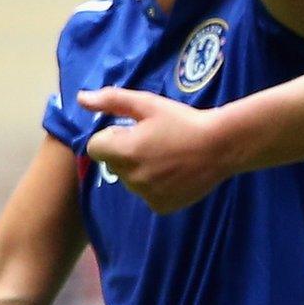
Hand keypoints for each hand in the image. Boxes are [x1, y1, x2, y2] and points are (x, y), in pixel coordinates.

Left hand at [79, 87, 236, 214]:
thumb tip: (80, 98)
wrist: (222, 146)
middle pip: (114, 164)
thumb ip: (112, 100)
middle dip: (127, 153)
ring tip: (169, 156)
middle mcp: (130, 177)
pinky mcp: (161, 206)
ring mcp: (146, 195)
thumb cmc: (184, 121)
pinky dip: (157, 185)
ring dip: (142, 169)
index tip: (136, 130)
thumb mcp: (149, 104)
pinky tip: (176, 173)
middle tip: (156, 141)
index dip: (113, 136)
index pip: (95, 147)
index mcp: (123, 151)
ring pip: (131, 180)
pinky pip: (148, 194)